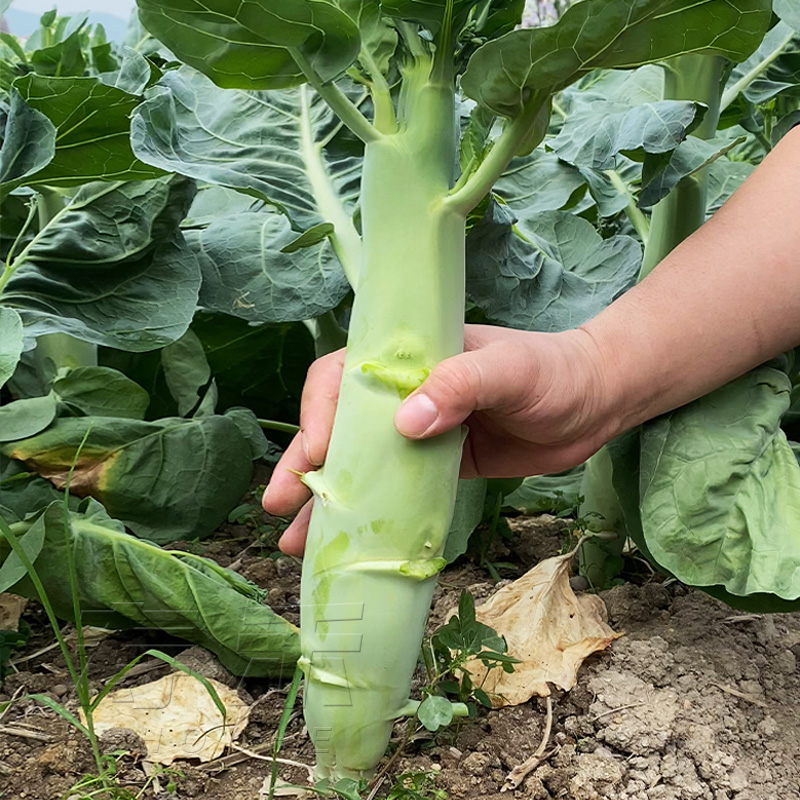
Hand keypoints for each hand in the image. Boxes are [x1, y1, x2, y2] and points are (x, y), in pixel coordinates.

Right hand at [263, 324, 614, 554]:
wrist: (595, 402)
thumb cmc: (552, 372)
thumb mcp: (508, 370)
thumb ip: (459, 387)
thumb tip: (404, 424)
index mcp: (410, 356)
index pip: (344, 376)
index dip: (321, 411)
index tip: (321, 451)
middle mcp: (404, 392)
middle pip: (338, 426)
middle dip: (305, 462)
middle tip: (280, 502)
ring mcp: (419, 432)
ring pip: (359, 463)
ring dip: (326, 498)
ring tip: (294, 539)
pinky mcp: (437, 465)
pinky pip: (393, 489)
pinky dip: (369, 514)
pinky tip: (346, 543)